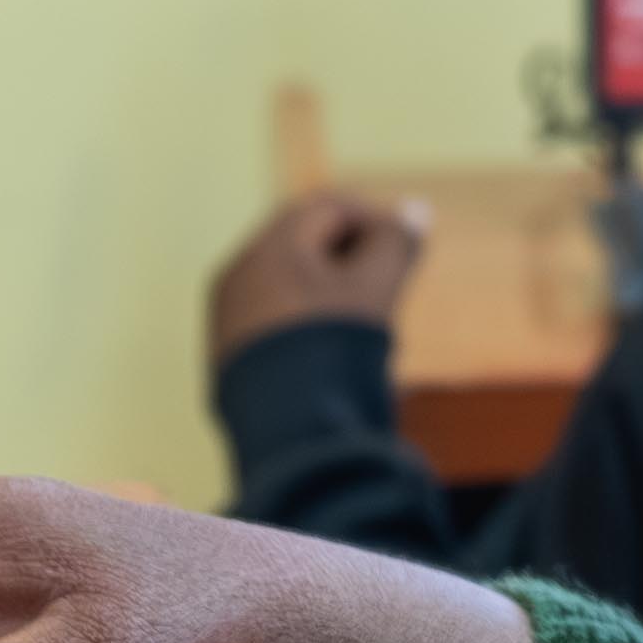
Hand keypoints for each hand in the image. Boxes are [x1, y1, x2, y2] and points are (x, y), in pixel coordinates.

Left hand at [206, 188, 430, 355]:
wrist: (287, 433)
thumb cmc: (334, 348)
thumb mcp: (375, 289)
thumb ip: (395, 244)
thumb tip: (416, 210)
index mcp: (266, 250)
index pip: (326, 209)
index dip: (374, 219)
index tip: (406, 247)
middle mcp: (236, 277)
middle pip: (301, 244)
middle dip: (351, 253)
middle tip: (389, 279)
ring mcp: (226, 321)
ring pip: (286, 285)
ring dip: (328, 290)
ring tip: (365, 320)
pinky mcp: (228, 360)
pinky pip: (272, 321)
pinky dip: (306, 320)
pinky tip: (332, 350)